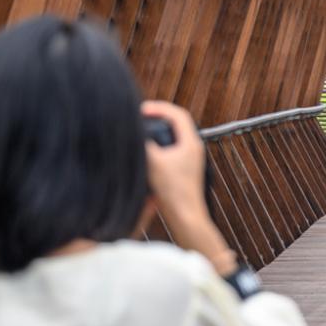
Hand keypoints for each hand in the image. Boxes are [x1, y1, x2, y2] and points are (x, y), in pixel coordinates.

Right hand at [141, 101, 237, 272]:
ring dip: (158, 131)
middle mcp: (193, 149)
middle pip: (176, 123)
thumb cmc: (173, 191)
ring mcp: (190, 160)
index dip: (159, 108)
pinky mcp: (184, 170)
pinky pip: (171, 149)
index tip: (141, 109)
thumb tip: (132, 132)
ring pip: (173, 137)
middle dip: (158, 117)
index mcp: (191, 143)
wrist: (185, 217)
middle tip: (140, 116)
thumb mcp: (154, 163)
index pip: (177, 114)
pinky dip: (158, 146)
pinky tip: (146, 152)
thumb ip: (144, 144)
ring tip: (141, 131)